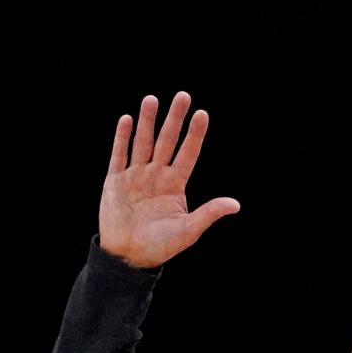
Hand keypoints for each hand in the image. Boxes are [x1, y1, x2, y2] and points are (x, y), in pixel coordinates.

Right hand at [99, 91, 239, 267]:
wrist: (129, 256)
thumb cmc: (160, 246)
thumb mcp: (189, 230)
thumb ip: (209, 213)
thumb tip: (236, 205)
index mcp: (175, 185)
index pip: (188, 154)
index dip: (194, 135)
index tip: (202, 114)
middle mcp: (156, 176)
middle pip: (167, 141)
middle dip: (174, 119)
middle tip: (182, 95)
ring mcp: (135, 176)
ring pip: (143, 142)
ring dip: (147, 122)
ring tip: (152, 100)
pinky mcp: (115, 181)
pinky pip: (119, 155)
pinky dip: (122, 138)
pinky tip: (127, 119)